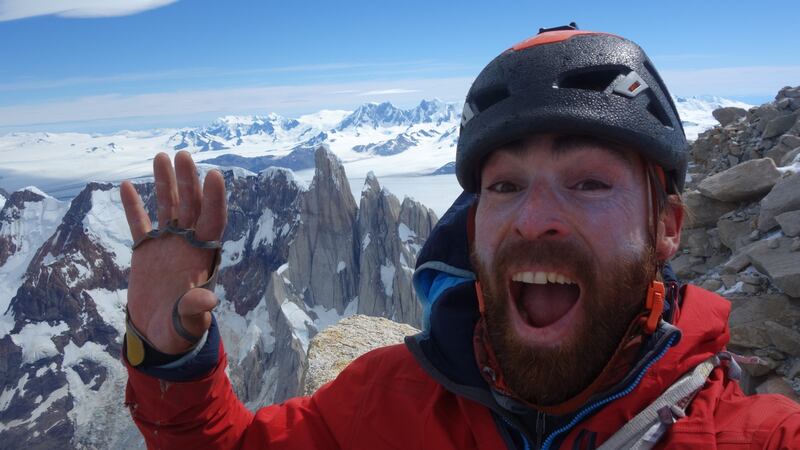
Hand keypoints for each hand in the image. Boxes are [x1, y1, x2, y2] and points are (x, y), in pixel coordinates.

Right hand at [120, 151, 226, 353]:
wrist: (158, 335)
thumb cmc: (180, 331)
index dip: (214, 199)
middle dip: (188, 181)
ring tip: (161, 157)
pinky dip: (133, 205)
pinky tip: (127, 184)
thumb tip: (208, 300)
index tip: (213, 175)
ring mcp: (167, 244)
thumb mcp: (189, 323)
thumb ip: (196, 310)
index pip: (213, 221)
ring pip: (168, 207)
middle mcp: (188, 244)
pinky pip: (139, 223)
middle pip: (191, 206)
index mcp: (204, 256)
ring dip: (166, 183)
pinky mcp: (146, 250)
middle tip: (183, 155)